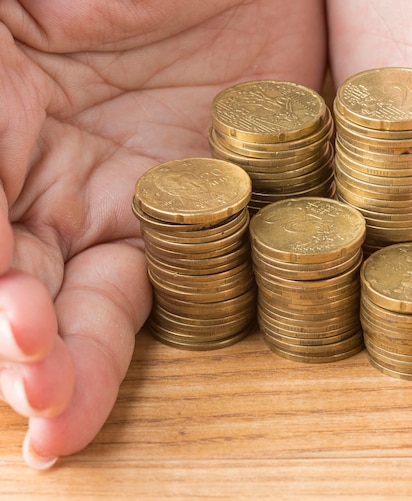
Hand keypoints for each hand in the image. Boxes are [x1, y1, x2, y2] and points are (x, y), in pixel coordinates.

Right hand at [0, 0, 325, 467]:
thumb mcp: (28, 7)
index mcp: (0, 112)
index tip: (16, 313)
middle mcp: (46, 175)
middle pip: (17, 281)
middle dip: (17, 341)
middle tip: (33, 386)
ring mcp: (121, 206)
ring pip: (78, 305)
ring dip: (61, 363)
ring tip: (55, 413)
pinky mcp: (194, 225)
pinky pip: (156, 293)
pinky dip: (115, 346)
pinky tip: (86, 395)